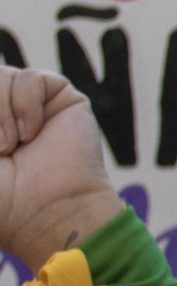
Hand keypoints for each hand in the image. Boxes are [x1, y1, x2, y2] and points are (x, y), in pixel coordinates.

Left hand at [0, 66, 124, 266]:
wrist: (44, 211)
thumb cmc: (1, 199)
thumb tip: (1, 128)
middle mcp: (6, 112)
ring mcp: (32, 105)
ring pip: (1, 75)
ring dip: (0, 111)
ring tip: (13, 144)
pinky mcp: (62, 99)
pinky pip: (31, 78)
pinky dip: (26, 106)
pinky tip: (31, 134)